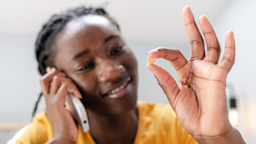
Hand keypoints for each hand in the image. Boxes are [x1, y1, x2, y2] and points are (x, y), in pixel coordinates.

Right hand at [40, 67, 81, 143]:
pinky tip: (78, 96)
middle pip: (46, 77)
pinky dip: (74, 89)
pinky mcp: (57, 103)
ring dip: (70, 81)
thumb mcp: (66, 110)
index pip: (44, 82)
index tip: (59, 72)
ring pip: (57, 79)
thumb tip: (72, 94)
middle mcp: (48, 99)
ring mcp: (51, 101)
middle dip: (58, 73)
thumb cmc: (67, 126)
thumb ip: (67, 101)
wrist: (63, 137)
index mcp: (49, 101)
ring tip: (76, 91)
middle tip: (69, 80)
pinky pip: (65, 87)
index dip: (51, 73)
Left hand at [147, 7, 244, 142]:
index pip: (174, 55)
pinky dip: (229, 46)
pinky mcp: (220, 75)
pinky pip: (227, 59)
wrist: (205, 128)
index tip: (152, 53)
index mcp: (184, 73)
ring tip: (201, 17)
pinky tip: (228, 34)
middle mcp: (197, 69)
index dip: (163, 52)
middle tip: (186, 11)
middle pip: (195, 43)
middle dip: (190, 26)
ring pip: (210, 46)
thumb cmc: (190, 115)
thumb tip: (152, 64)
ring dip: (207, 31)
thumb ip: (164, 80)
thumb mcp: (173, 96)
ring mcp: (209, 70)